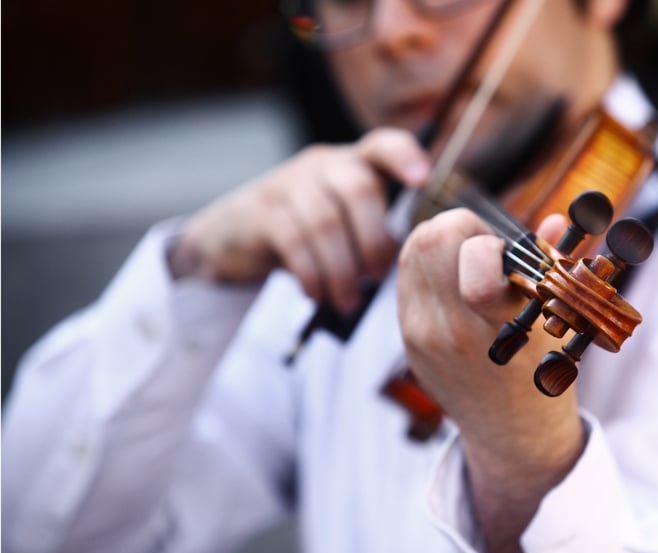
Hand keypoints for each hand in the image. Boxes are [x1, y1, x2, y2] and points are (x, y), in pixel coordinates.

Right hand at [169, 128, 429, 311]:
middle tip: (376, 278)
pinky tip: (317, 293)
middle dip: (373, 241)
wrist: (233, 237)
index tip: (422, 180)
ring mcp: (289, 184)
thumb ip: (377, 227)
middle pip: (358, 189)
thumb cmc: (307, 232)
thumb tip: (415, 261)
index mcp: (354, 163)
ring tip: (347, 301)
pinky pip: (294, 242)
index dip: (404, 156)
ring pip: (326, 222)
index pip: (383, 145)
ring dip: (342, 269)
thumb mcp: (345, 220)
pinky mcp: (261, 212)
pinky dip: (311, 273)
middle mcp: (324, 165)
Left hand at [397, 208, 584, 552]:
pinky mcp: (405, 335)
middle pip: (430, 237)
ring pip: (412, 249)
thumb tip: (555, 221)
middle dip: (463, 227)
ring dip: (443, 240)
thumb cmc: (544, 376)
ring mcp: (419, 334)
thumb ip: (556, 267)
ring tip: (472, 263)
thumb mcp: (559, 325)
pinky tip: (456, 282)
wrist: (509, 435)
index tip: (507, 254)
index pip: (474, 255)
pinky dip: (429, 263)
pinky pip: (406, 274)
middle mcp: (448, 331)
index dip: (489, 238)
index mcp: (496, 328)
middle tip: (488, 248)